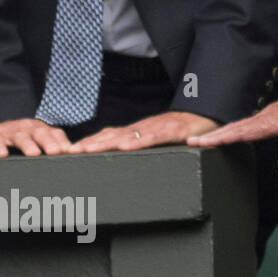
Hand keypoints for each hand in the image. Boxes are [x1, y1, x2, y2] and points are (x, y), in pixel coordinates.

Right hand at [0, 117, 71, 157]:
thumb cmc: (22, 141)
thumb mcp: (38, 142)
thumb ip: (55, 148)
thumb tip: (75, 161)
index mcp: (42, 130)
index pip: (56, 134)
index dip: (63, 142)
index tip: (70, 152)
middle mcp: (28, 128)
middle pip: (40, 133)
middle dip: (48, 142)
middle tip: (55, 152)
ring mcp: (11, 131)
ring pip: (20, 137)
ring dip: (27, 144)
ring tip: (33, 153)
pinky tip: (2, 155)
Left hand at [67, 111, 217, 152]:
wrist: (210, 115)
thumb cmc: (183, 131)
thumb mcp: (158, 142)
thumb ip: (142, 149)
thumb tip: (123, 161)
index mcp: (138, 132)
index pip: (108, 137)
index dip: (89, 143)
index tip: (68, 152)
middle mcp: (143, 129)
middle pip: (111, 136)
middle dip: (88, 144)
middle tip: (67, 153)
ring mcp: (157, 129)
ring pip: (127, 136)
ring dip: (104, 143)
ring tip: (86, 150)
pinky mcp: (173, 131)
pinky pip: (153, 137)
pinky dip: (137, 142)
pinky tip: (123, 147)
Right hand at [187, 87, 277, 173]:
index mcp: (268, 123)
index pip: (238, 132)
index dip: (218, 138)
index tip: (200, 141)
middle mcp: (262, 119)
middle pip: (231, 128)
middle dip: (210, 136)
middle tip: (190, 142)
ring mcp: (263, 117)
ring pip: (236, 126)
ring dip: (218, 133)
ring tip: (200, 141)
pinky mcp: (267, 118)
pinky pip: (244, 125)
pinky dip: (231, 131)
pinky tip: (228, 135)